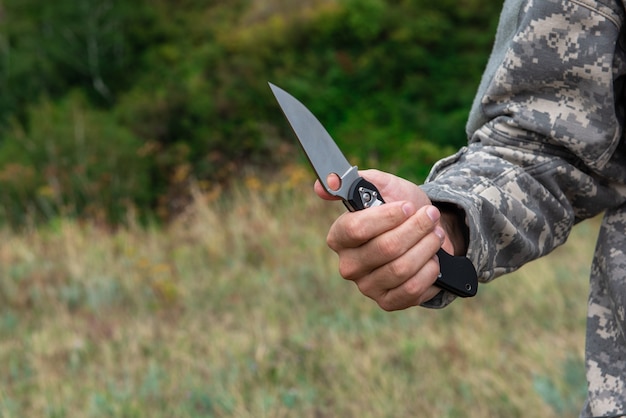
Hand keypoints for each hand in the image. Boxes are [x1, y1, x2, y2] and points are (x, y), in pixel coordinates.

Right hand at [314, 169, 454, 310]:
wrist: (425, 232)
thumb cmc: (401, 208)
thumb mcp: (383, 187)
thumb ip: (356, 181)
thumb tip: (326, 183)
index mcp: (339, 237)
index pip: (356, 229)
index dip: (387, 217)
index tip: (408, 207)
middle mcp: (348, 265)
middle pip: (385, 248)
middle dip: (416, 228)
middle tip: (431, 216)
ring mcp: (367, 286)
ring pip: (402, 268)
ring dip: (426, 247)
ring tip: (435, 234)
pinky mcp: (388, 302)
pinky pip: (412, 289)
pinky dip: (429, 271)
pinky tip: (432, 258)